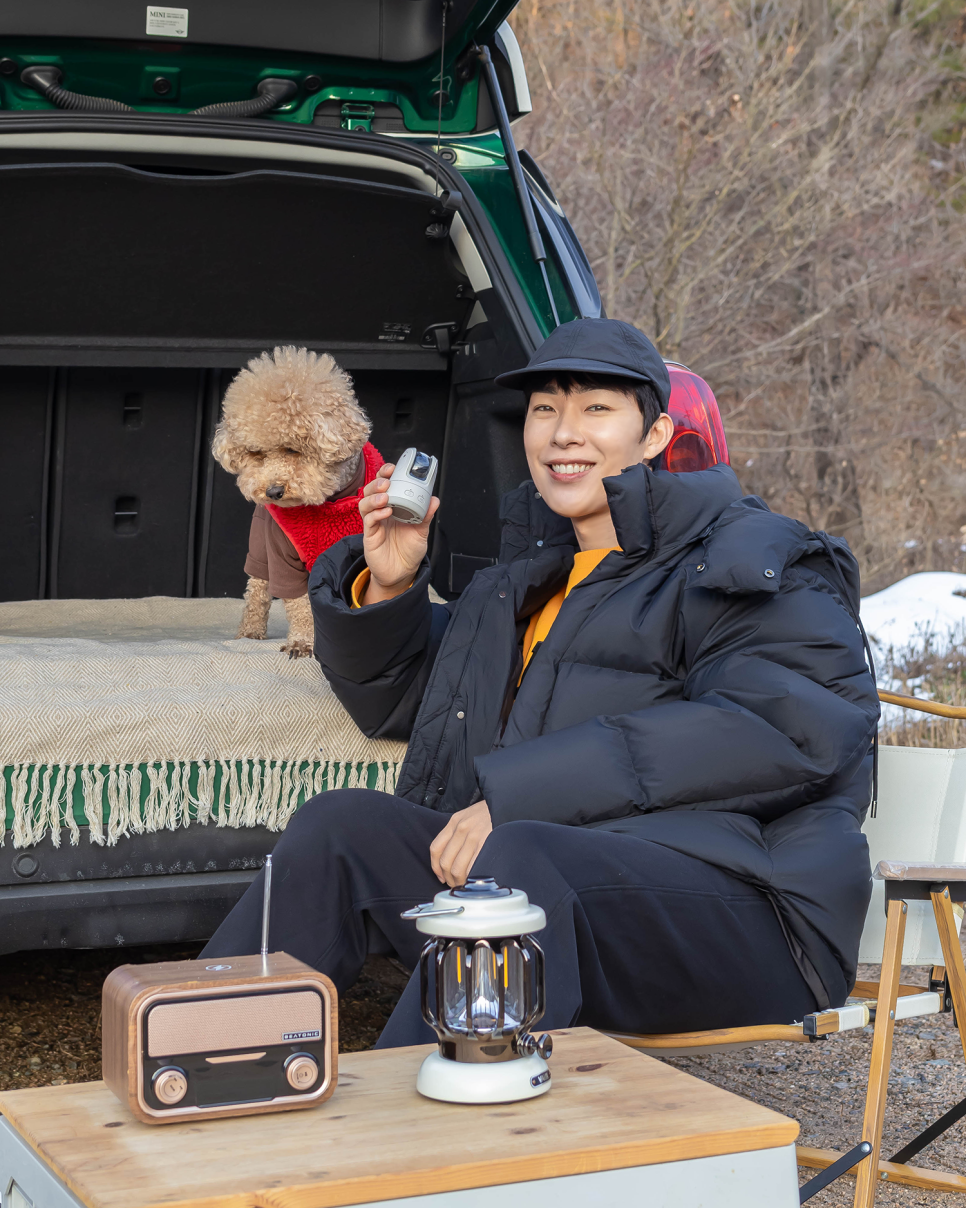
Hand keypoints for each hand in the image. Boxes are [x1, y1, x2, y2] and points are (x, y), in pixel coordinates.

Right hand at [358, 463, 439, 604]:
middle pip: (370, 491)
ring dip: (374, 497)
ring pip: (365, 504)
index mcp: (392, 507)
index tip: (393, 468)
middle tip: (387, 480)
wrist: (402, 573)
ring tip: (386, 496)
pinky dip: (376, 514)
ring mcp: (374, 524)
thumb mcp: (421, 531)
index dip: (386, 474)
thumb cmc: (409, 550)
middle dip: (377, 482)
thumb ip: (426, 516)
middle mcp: (381, 513)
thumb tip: (434, 500)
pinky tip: (386, 512)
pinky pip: (369, 521)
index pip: (384, 485)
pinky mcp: (370, 536)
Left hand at [430, 801, 492, 887]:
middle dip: (448, 878)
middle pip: (445, 862)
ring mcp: (474, 836)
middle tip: (455, 884)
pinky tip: (473, 880)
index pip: (436, 848)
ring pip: (457, 868)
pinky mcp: (487, 843)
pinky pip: (472, 867)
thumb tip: (449, 859)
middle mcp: (461, 828)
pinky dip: (470, 878)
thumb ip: (456, 832)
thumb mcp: (467, 816)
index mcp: (454, 821)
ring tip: (464, 884)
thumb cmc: (488, 813)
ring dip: (458, 881)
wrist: (507, 804)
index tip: (441, 876)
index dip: (436, 867)